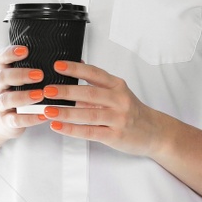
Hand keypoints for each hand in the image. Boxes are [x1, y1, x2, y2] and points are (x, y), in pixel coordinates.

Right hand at [0, 44, 50, 143]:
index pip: (1, 58)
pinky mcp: (6, 121)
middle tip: (39, 75)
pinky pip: (15, 120)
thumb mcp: (22, 80)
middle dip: (20, 74)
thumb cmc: (18, 93)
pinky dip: (29, 118)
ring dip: (23, 96)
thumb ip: (39, 68)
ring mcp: (0, 104)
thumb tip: (71, 59)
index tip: (25, 50)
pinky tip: (42, 115)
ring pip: (6, 99)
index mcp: (4, 72)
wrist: (0, 120)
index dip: (10, 53)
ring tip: (40, 95)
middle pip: (3, 77)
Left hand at [40, 59, 167, 156]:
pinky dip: (73, 129)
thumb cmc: (132, 111)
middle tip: (47, 90)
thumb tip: (75, 68)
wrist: (155, 132)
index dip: (76, 69)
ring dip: (66, 112)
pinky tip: (58, 127)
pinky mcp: (115, 136)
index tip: (58, 66)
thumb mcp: (118, 93)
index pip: (94, 74)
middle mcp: (119, 100)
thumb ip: (97, 85)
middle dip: (66, 92)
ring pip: (88, 114)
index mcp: (117, 86)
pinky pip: (91, 132)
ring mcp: (118, 118)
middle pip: (89, 94)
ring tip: (48, 110)